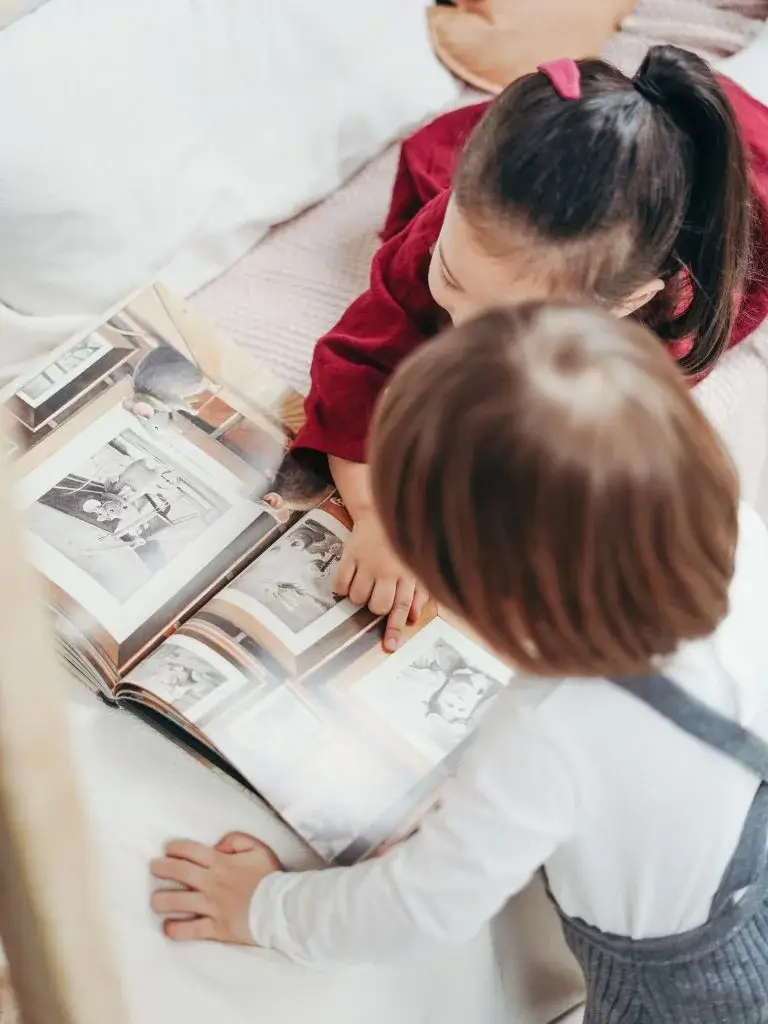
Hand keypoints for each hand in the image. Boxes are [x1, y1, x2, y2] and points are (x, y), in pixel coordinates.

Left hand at [150, 833, 280, 944]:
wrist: (282, 907)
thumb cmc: (270, 877)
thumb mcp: (258, 848)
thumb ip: (236, 840)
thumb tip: (217, 846)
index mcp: (221, 863)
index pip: (191, 851)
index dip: (176, 848)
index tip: (168, 848)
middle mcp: (212, 883)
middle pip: (179, 872)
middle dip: (161, 868)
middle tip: (154, 867)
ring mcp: (212, 907)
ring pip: (178, 902)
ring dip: (161, 899)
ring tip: (155, 900)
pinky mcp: (216, 928)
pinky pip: (190, 930)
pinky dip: (176, 929)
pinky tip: (168, 927)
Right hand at [334, 510, 428, 651]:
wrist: (381, 513)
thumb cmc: (402, 545)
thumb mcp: (415, 567)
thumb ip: (418, 593)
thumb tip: (414, 618)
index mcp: (406, 574)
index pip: (402, 606)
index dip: (395, 628)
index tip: (390, 646)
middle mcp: (387, 570)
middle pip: (378, 606)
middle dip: (374, 607)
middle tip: (375, 596)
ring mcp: (367, 562)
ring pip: (357, 597)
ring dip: (357, 597)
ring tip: (363, 584)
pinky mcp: (349, 555)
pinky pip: (339, 584)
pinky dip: (341, 587)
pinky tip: (348, 579)